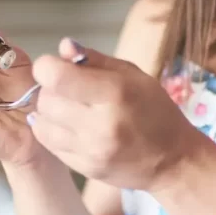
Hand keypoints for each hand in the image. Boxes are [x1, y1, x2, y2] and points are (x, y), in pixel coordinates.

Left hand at [28, 39, 201, 190]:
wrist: (173, 162)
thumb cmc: (156, 112)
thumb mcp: (134, 76)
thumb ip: (96, 60)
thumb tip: (64, 46)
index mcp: (115, 93)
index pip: (56, 77)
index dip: (48, 67)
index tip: (56, 67)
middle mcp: (100, 124)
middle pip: (46, 99)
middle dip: (50, 89)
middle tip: (68, 90)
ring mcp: (91, 150)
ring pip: (42, 123)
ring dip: (50, 112)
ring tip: (70, 109)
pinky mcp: (84, 168)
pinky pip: (49, 144)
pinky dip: (53, 131)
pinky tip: (70, 127)